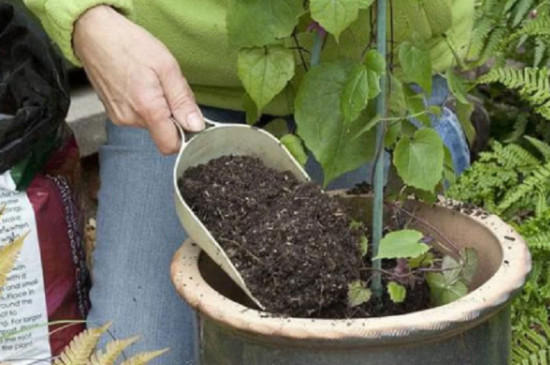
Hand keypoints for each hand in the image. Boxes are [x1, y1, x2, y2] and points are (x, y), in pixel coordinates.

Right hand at [73, 5, 203, 153]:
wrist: (93, 32)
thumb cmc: (129, 44)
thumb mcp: (167, 66)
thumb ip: (182, 100)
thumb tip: (196, 126)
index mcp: (147, 108)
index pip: (170, 146)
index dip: (184, 137)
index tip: (189, 119)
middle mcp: (130, 118)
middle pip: (162, 132)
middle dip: (172, 114)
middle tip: (166, 86)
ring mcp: (119, 117)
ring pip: (151, 124)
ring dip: (158, 108)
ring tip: (150, 81)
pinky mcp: (113, 112)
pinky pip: (138, 117)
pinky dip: (144, 104)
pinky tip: (139, 84)